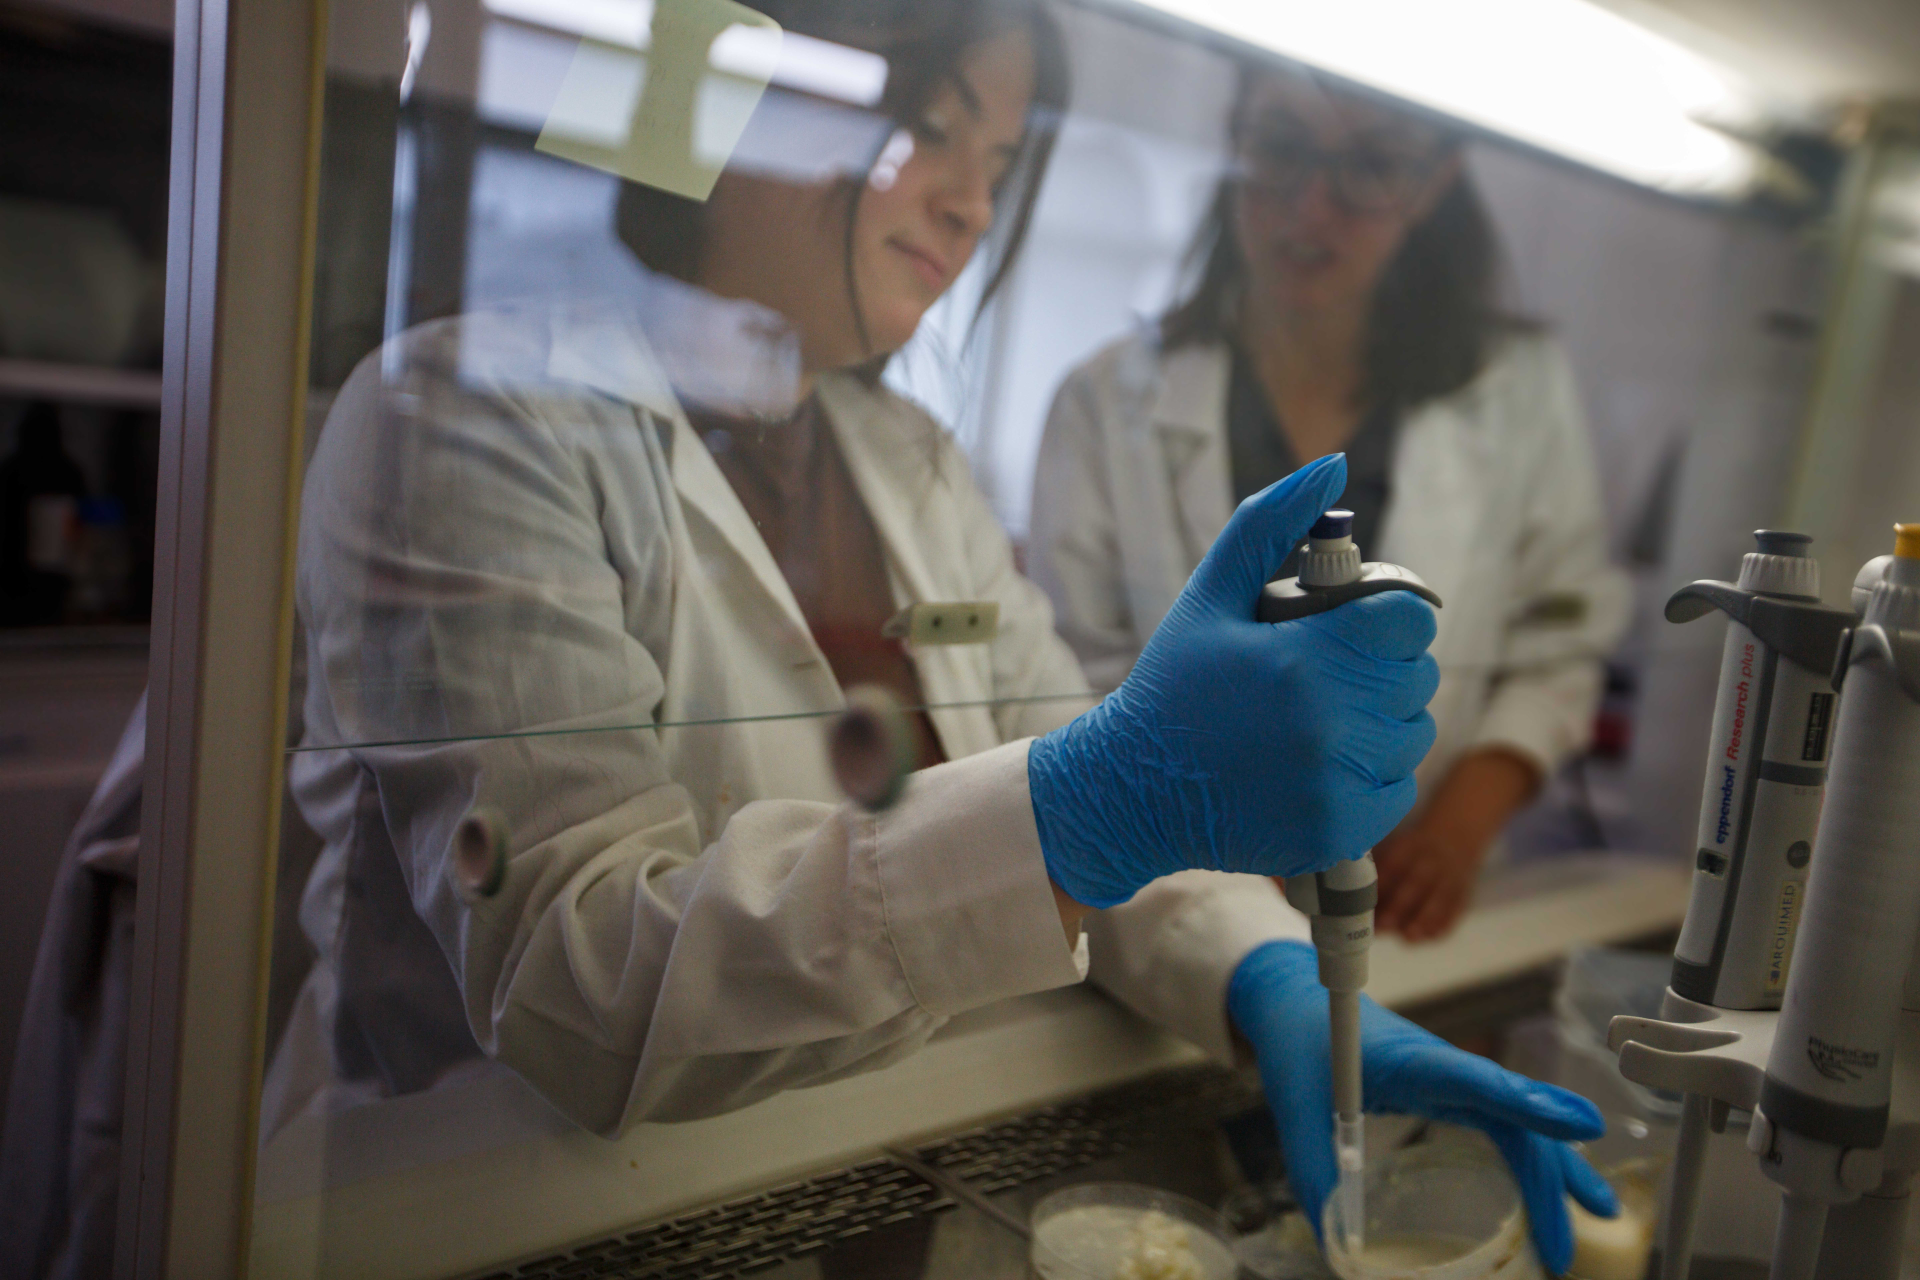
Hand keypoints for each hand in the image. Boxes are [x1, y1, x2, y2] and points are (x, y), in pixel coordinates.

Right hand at [1029, 454, 1439, 907]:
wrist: (1131, 790)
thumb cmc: (1173, 685)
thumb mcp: (1210, 594)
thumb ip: (1270, 524)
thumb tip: (1332, 466)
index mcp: (1301, 659)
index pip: (1409, 621)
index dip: (1390, 616)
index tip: (1356, 626)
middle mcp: (1327, 724)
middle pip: (1417, 676)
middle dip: (1381, 666)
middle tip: (1328, 672)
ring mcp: (1335, 784)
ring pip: (1413, 733)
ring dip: (1382, 721)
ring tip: (1323, 718)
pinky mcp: (1337, 831)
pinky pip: (1398, 790)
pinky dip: (1374, 776)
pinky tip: (1322, 764)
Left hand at [1228, 940, 1616, 1274]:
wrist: (1292, 999)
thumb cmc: (1298, 1044)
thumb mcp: (1296, 1109)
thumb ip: (1315, 1172)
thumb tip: (1335, 1242)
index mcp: (1412, 1059)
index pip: (1479, 1080)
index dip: (1529, 1103)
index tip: (1583, 1125)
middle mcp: (1444, 1067)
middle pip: (1514, 1117)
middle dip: (1554, 1171)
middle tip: (1586, 1226)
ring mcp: (1451, 1078)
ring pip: (1516, 1122)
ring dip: (1555, 1167)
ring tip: (1596, 1212)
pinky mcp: (1446, 1089)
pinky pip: (1499, 1123)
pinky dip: (1528, 1156)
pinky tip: (1545, 1188)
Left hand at [1376, 749, 1540, 940]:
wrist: (1458, 833)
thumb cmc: (1414, 846)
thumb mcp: (1397, 843)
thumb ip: (1377, 862)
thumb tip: (1344, 886)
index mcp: (1412, 844)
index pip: (1396, 862)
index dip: (1382, 882)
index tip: (1366, 901)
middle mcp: (1433, 859)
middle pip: (1418, 882)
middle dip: (1400, 905)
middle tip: (1381, 925)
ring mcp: (1451, 876)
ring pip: (1440, 899)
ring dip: (1424, 919)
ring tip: (1407, 936)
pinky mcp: (1463, 892)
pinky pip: (1455, 909)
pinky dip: (1443, 925)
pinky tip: (1426, 937)